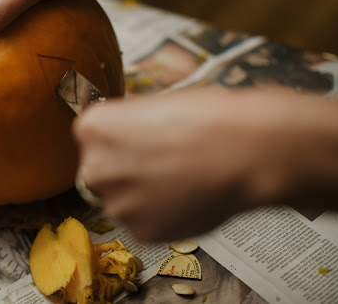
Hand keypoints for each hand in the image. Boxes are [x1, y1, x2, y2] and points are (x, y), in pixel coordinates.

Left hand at [72, 87, 337, 241]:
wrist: (245, 151)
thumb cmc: (208, 118)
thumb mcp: (156, 104)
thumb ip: (128, 126)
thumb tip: (127, 137)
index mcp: (92, 128)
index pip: (92, 138)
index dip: (120, 140)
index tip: (142, 140)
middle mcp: (95, 168)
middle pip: (101, 172)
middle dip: (125, 171)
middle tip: (161, 164)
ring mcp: (117, 204)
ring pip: (122, 202)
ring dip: (142, 196)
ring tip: (181, 181)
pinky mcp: (141, 232)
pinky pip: (144, 224)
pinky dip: (161, 216)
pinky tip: (187, 198)